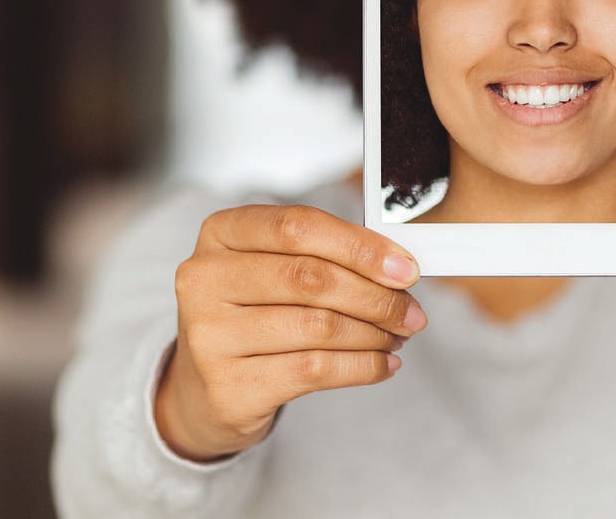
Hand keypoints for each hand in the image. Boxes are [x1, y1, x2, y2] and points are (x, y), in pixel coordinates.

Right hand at [155, 205, 426, 460]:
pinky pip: (314, 371)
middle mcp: (205, 278)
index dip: (360, 246)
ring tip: (398, 337)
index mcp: (221, 233)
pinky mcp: (229, 385)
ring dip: (374, 334)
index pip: (298, 227)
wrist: (203, 387)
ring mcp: (210, 335)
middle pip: (311, 278)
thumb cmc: (251, 314)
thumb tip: (398, 267)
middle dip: (375, 296)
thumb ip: (326, 256)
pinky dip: (362, 367)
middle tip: (412, 312)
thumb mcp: (274, 269)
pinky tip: (382, 364)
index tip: (406, 268)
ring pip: (318, 327)